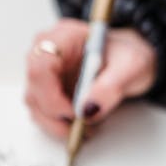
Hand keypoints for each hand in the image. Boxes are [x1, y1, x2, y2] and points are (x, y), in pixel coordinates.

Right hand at [25, 19, 157, 139]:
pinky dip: (58, 123)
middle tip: (81, 128)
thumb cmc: (130, 55)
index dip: (51, 95)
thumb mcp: (132, 66)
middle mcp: (50, 50)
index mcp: (66, 36)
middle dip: (54, 115)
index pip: (41, 64)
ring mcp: (47, 70)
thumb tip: (87, 109)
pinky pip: (42, 110)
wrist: (131, 60)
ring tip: (85, 129)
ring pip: (35, 103)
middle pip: (34, 87)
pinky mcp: (48, 88)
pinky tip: (79, 124)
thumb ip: (111, 86)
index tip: (73, 112)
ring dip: (56, 123)